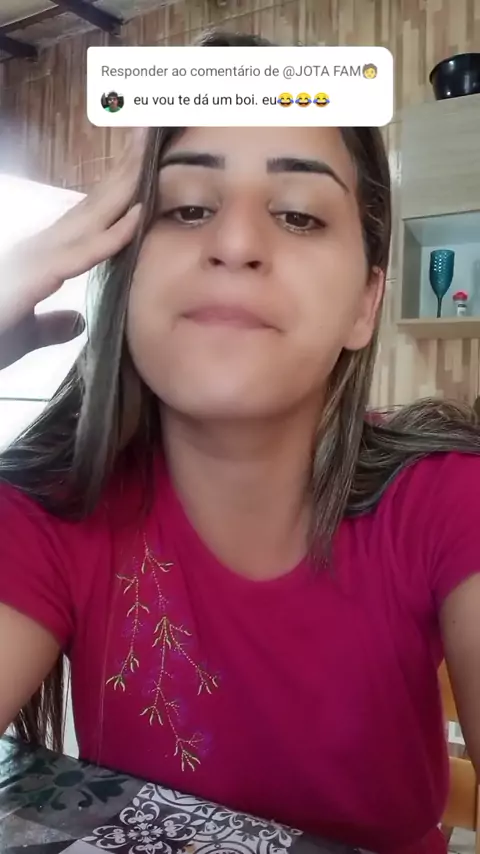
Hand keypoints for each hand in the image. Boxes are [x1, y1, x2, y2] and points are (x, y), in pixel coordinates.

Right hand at [0, 132, 144, 369]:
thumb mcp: (24, 333)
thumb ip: (50, 325)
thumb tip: (75, 321)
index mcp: (43, 257)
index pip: (88, 218)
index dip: (117, 191)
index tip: (144, 164)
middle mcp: (41, 247)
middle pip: (93, 204)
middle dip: (124, 170)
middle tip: (150, 132)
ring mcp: (37, 256)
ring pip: (91, 216)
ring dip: (124, 185)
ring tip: (148, 150)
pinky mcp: (34, 276)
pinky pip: (82, 253)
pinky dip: (113, 235)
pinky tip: (138, 215)